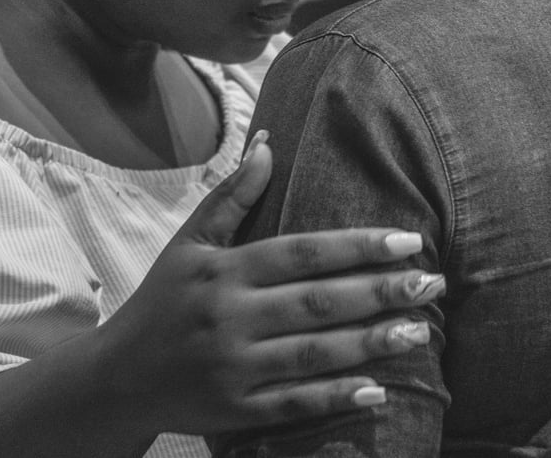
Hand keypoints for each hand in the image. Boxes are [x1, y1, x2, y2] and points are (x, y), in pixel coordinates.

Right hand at [99, 131, 445, 435]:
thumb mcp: (187, 242)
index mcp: (221, 271)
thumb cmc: (160, 300)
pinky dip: (335, 397)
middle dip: (380, 292)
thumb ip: (230, 195)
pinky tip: (378, 390)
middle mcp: (228, 317)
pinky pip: (292, 404)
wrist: (117, 375)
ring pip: (313, 353)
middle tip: (433, 283)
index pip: (301, 253)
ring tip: (420, 330)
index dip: (358, 245)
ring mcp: (232, 367)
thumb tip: (268, 141)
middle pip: (317, 302)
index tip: (409, 239)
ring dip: (371, 342)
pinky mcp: (234, 409)